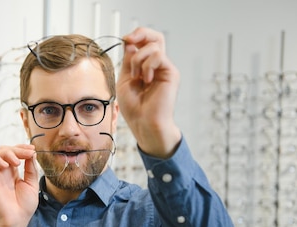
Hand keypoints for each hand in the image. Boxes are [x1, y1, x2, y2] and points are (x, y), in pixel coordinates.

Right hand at [0, 144, 38, 226]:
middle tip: (28, 153)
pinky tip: (5, 165)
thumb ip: (31, 168)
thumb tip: (32, 153)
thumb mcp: (32, 183)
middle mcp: (2, 171)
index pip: (14, 153)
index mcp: (12, 172)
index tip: (32, 150)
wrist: (17, 219)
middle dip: (17, 148)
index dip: (22, 148)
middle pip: (4, 150)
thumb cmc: (24, 206)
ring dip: (7, 152)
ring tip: (17, 162)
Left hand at [116, 27, 181, 158]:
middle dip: (141, 33)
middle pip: (155, 37)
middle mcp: (156, 66)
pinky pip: (158, 56)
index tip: (125, 40)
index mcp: (145, 67)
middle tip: (129, 40)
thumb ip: (128, 61)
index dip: (135, 36)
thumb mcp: (125, 79)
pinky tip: (146, 80)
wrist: (143, 123)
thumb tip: (130, 42)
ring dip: (138, 60)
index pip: (145, 42)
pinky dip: (147, 66)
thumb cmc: (134, 107)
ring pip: (153, 46)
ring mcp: (164, 69)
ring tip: (137, 77)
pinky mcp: (171, 73)